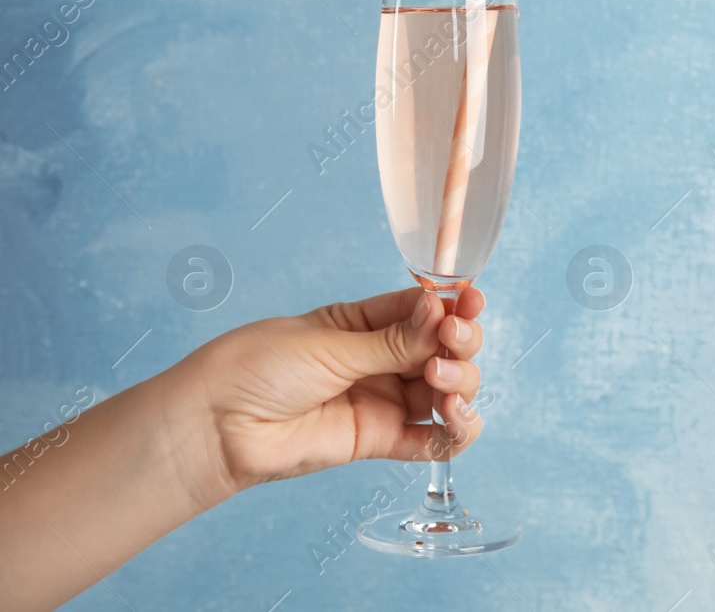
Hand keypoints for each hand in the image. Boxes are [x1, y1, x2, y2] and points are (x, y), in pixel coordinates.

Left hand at [181, 286, 486, 495]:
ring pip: (449, 390)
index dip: (454, 305)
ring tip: (441, 383)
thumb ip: (391, 340)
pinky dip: (456, 430)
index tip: (469, 301)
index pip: (426, 309)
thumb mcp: (329, 343)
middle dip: (460, 343)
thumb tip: (441, 314)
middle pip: (445, 348)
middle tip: (448, 343)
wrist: (217, 427)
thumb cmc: (257, 368)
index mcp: (366, 322)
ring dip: (462, 383)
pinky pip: (432, 439)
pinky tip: (455, 419)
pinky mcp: (381, 440)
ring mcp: (384, 400)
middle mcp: (381, 359)